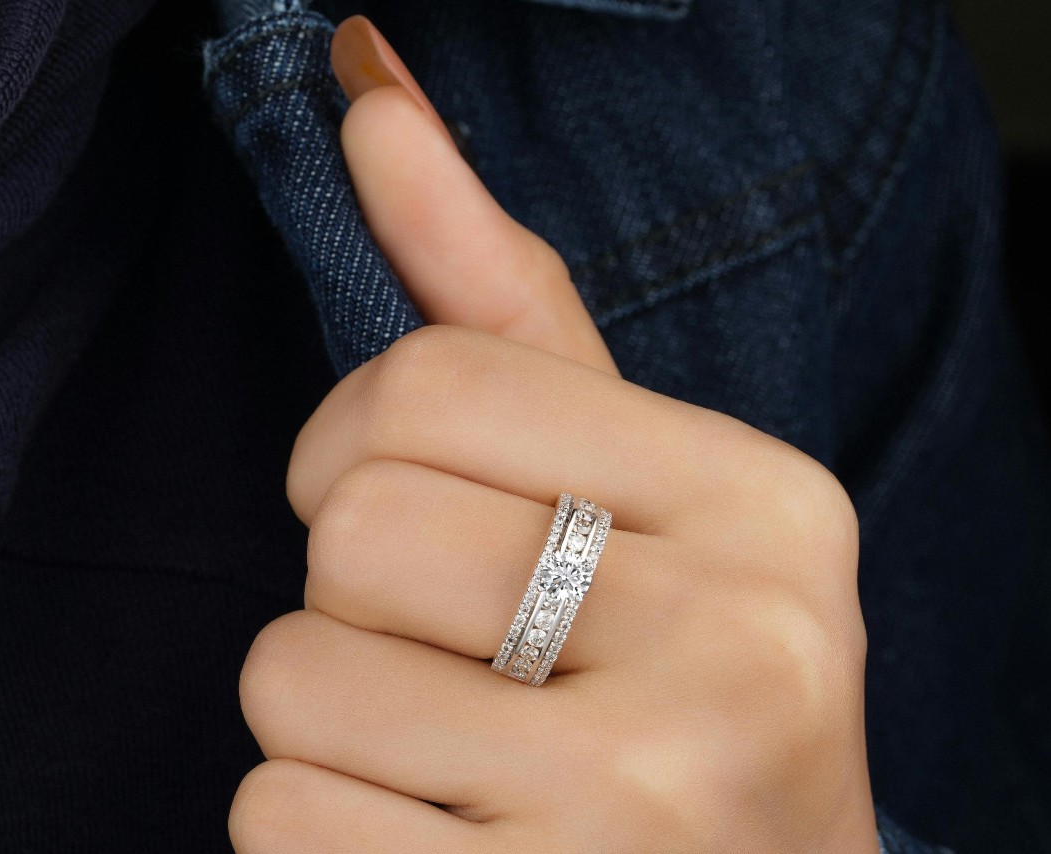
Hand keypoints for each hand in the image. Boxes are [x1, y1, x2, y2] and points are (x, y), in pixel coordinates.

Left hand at [229, 16, 877, 852]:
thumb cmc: (681, 692)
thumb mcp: (639, 492)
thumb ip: (503, 300)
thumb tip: (369, 91)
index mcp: (767, 505)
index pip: (430, 382)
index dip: (354, 444)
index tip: (399, 512)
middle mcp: (736, 646)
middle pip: (352, 530)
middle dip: (352, 598)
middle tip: (457, 662)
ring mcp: (641, 803)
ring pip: (295, 682)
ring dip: (332, 724)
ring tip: (462, 765)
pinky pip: (283, 824)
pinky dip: (318, 833)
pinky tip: (445, 847)